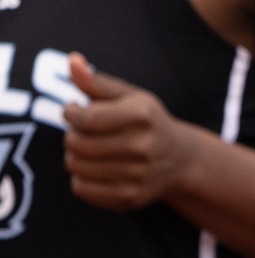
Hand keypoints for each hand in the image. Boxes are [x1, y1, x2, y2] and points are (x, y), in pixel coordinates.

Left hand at [62, 54, 196, 211]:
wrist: (181, 160)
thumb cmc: (147, 122)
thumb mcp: (129, 97)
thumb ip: (96, 81)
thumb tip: (71, 59)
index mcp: (142, 116)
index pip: (83, 118)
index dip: (70, 113)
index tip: (75, 111)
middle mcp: (142, 147)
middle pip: (75, 143)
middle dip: (73, 136)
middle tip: (86, 133)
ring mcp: (137, 175)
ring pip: (74, 166)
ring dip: (75, 157)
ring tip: (91, 150)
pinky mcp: (129, 197)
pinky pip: (81, 189)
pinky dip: (82, 178)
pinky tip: (98, 169)